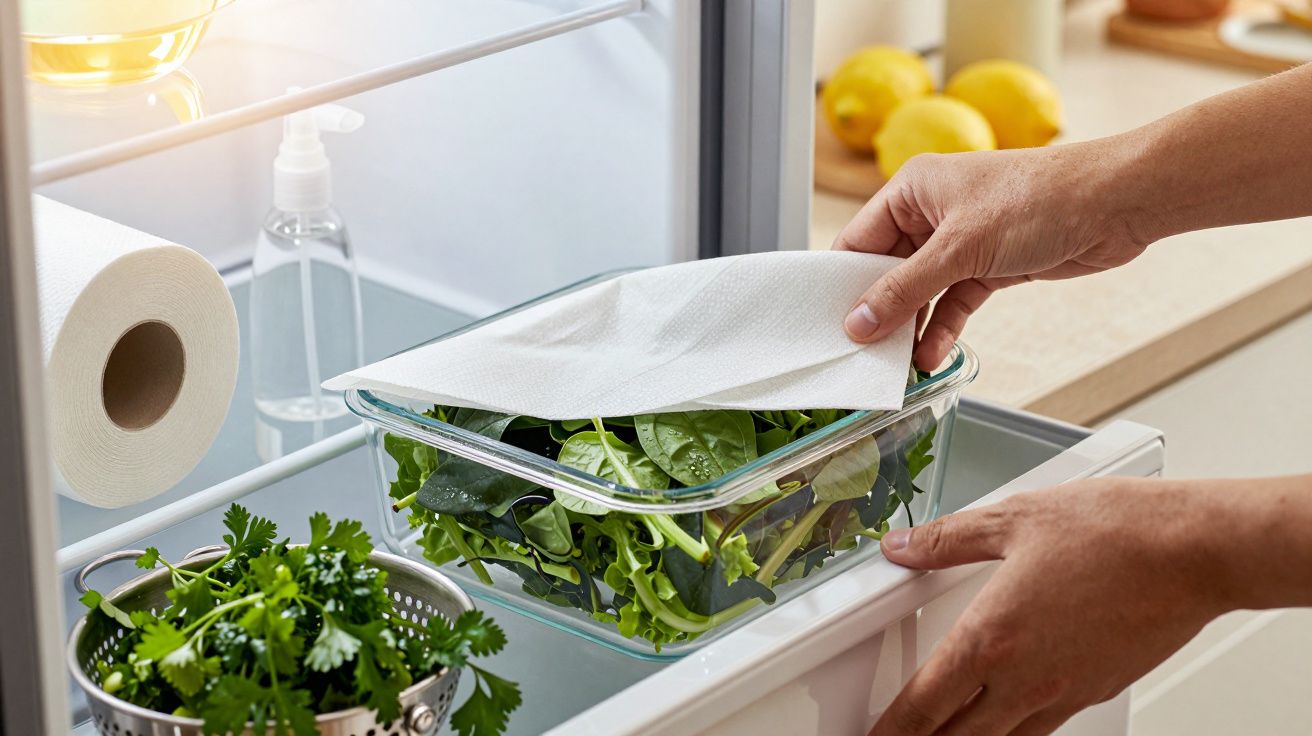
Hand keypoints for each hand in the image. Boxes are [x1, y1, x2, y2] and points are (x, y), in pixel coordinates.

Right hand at [834, 144, 1149, 370]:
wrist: (1115, 203)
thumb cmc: (1040, 198)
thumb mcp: (960, 247)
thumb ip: (905, 289)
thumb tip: (859, 321)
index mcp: (913, 189)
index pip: (858, 240)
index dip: (842, 283)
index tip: (829, 323)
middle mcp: (932, 212)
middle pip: (886, 270)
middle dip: (877, 312)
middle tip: (861, 352)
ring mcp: (961, 240)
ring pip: (920, 292)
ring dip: (910, 327)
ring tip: (896, 364)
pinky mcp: (989, 265)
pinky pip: (952, 303)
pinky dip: (942, 329)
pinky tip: (931, 356)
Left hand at [869, 477, 1235, 735]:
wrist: (1194, 551)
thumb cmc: (1115, 532)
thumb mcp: (1013, 519)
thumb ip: (947, 539)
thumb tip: (902, 546)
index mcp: (992, 638)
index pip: (923, 704)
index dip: (892, 729)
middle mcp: (1025, 678)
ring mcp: (1065, 691)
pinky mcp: (1096, 689)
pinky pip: (1043, 726)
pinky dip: (1013, 730)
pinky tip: (1009, 716)